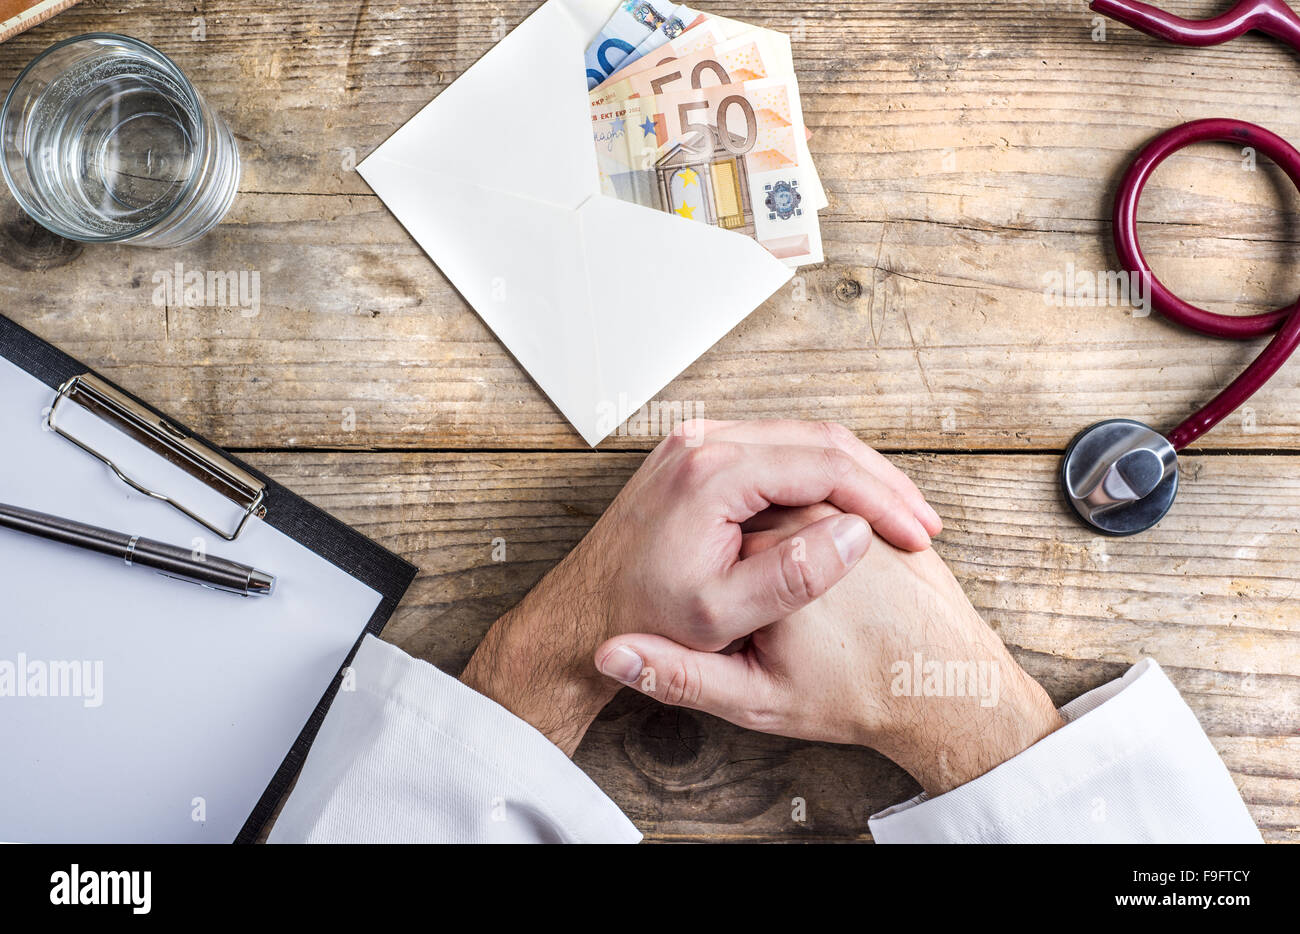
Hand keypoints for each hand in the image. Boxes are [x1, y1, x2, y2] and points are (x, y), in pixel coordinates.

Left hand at [461, 420, 941, 754]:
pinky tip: (848, 512)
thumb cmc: (644, 618)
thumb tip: (855, 535)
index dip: (882, 500)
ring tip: (899, 519)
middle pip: (819, 440)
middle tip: (923, 524)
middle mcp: (703, 443)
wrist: (584, 612)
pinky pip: (776, 452)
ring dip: (855, 476)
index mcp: (712, 473)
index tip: (917, 536)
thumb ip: (789, 577)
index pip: (824, 463)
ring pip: (801, 440)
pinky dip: (821, 477)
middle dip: (880, 481)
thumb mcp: (718, 616)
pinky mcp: (697, 457)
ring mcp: (697, 444)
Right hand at [593, 503, 1062, 793]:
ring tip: (766, 570)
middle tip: (730, 576)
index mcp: (772, 554)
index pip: (716, 524)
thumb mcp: (750, 697)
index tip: (692, 575)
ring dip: (780, 515)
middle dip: (737, 526)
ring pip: (797, 494)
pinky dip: (819, 518)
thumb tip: (607, 656)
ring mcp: (853, 514)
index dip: (699, 549)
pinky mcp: (878, 517)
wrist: (942, 691)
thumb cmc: (852, 696)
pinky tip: (814, 559)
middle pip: (756, 499)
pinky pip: (836, 503)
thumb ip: (677, 674)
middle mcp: (814, 521)